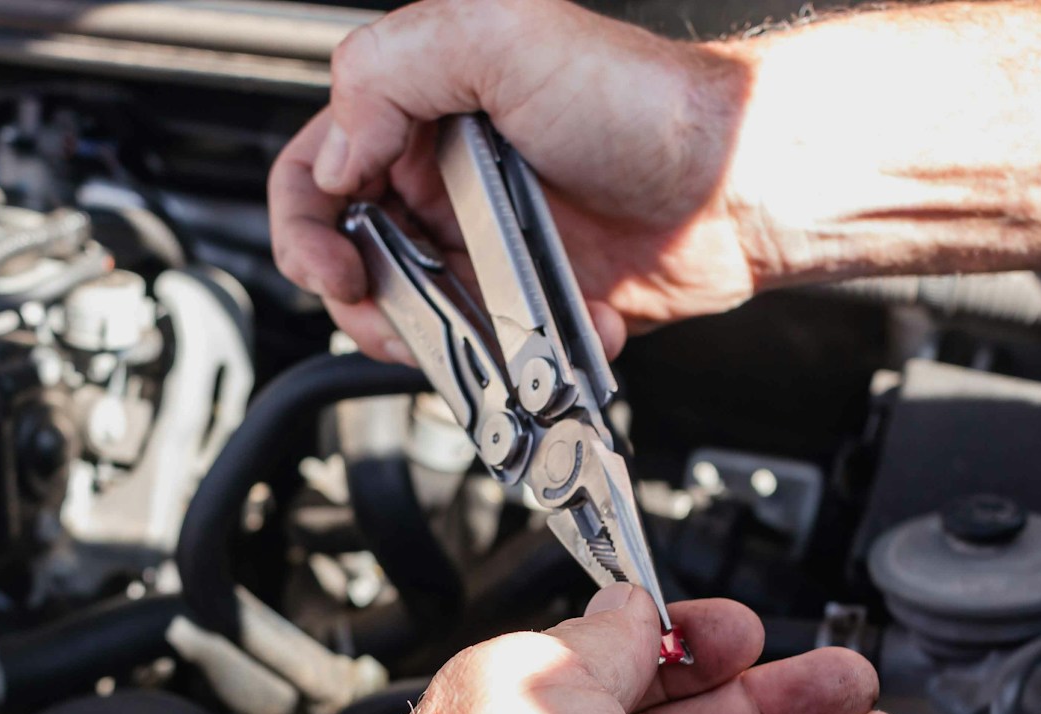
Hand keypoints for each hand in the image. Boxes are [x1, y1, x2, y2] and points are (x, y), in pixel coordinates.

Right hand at [269, 0, 760, 361]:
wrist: (736, 183)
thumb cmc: (642, 101)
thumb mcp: (499, 36)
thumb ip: (388, 72)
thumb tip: (335, 157)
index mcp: (420, 108)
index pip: (315, 169)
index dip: (305, 222)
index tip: (332, 260)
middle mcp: (443, 177)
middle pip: (350, 256)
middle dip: (358, 297)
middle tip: (384, 312)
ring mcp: (483, 245)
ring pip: (410, 316)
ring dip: (429, 337)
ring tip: (470, 329)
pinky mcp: (527, 304)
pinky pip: (488, 349)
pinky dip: (508, 351)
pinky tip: (549, 324)